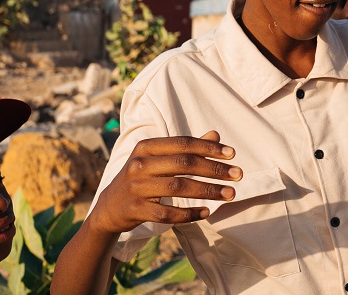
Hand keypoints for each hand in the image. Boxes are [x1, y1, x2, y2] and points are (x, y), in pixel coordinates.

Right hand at [85, 131, 240, 237]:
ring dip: (208, 191)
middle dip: (214, 169)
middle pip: (184, 165)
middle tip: (238, 175)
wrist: (109, 208)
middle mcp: (139, 164)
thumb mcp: (158, 158)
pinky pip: (167, 214)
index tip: (232, 154)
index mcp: (146, 146)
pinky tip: (207, 212)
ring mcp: (136, 188)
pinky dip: (189, 214)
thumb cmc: (142, 178)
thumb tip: (216, 134)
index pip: (183, 143)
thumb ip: (186, 148)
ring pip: (178, 188)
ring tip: (229, 194)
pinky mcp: (135, 210)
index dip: (209, 147)